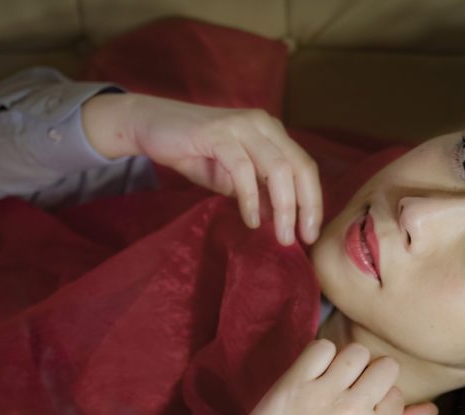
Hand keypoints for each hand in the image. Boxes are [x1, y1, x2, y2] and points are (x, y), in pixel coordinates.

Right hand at [82, 93, 321, 245]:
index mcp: (271, 132)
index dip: (312, 200)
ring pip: (277, 168)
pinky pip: (243, 169)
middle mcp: (262, 124)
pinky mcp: (218, 133)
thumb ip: (257, 192)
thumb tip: (279, 218)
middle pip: (299, 167)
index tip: (310, 233)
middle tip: (299, 239)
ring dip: (283, 206)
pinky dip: (250, 198)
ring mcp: (241, 126)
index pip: (304, 166)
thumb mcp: (231, 178)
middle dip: (304, 207)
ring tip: (280, 235)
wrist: (152, 126)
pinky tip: (251, 220)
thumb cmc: (193, 151)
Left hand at [178, 340, 437, 414]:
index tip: (361, 409)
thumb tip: (432, 409)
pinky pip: (321, 347)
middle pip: (384, 367)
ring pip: (356, 352)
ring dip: (347, 362)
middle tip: (349, 390)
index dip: (381, 398)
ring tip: (331, 380)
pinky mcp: (293, 384)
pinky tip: (311, 375)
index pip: (398, 394)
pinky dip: (319, 356)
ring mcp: (322, 396)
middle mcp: (353, 414)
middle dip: (370, 375)